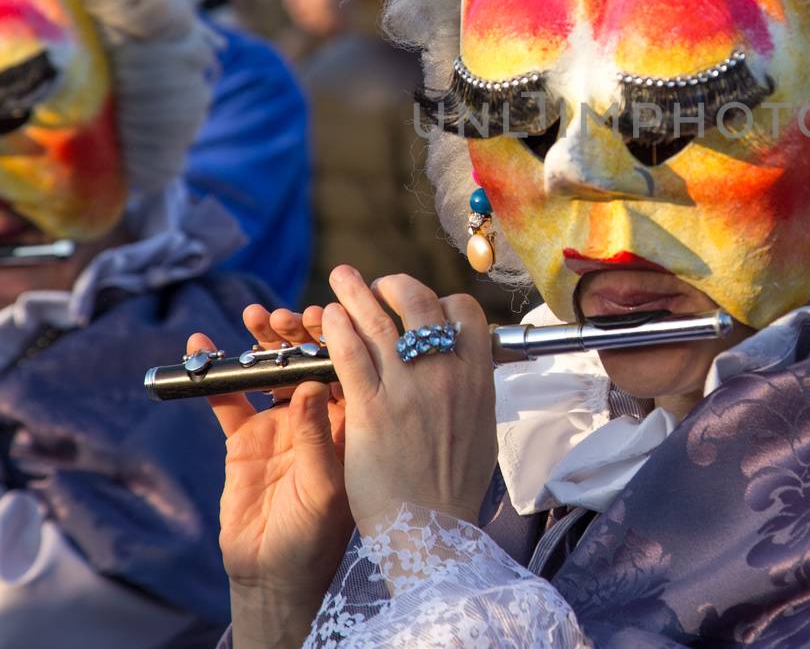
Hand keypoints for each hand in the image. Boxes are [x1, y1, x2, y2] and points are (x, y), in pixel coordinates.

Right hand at [195, 305, 353, 648]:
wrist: (276, 574)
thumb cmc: (318, 536)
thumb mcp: (324, 486)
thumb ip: (318, 436)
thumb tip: (313, 384)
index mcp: (350, 422)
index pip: (345, 367)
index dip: (335, 338)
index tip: (323, 315)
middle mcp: (318, 415)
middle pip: (307, 360)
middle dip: (295, 333)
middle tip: (282, 316)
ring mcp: (280, 422)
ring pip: (269, 370)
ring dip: (261, 343)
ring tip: (253, 317)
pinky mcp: (243, 437)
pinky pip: (228, 397)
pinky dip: (214, 373)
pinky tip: (201, 345)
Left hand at [323, 267, 496, 533]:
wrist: (432, 531)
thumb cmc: (454, 490)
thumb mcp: (481, 431)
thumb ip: (471, 394)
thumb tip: (469, 369)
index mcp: (476, 378)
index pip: (463, 312)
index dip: (439, 300)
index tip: (421, 307)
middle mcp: (444, 374)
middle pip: (420, 303)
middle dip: (395, 286)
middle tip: (377, 287)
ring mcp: (407, 388)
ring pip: (380, 319)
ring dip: (356, 292)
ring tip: (342, 279)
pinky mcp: (371, 409)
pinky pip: (351, 353)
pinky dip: (338, 329)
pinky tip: (328, 319)